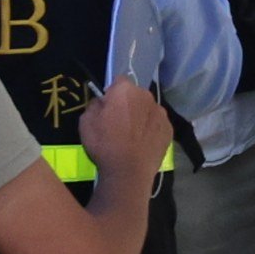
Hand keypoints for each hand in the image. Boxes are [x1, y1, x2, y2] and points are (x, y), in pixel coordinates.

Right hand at [79, 74, 168, 189]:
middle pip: (136, 95)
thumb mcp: (85, 122)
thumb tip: (102, 101)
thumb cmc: (104, 144)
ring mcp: (161, 113)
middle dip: (128, 104)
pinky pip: (157, 124)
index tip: (108, 107)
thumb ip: (94, 105)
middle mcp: (146, 96)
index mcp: (126, 90)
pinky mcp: (169, 129)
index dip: (112, 93)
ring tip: (133, 136)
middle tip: (120, 122)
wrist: (128, 172)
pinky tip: (143, 144)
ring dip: (141, 116)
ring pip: (148, 109)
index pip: (119, 81)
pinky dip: (151, 130)